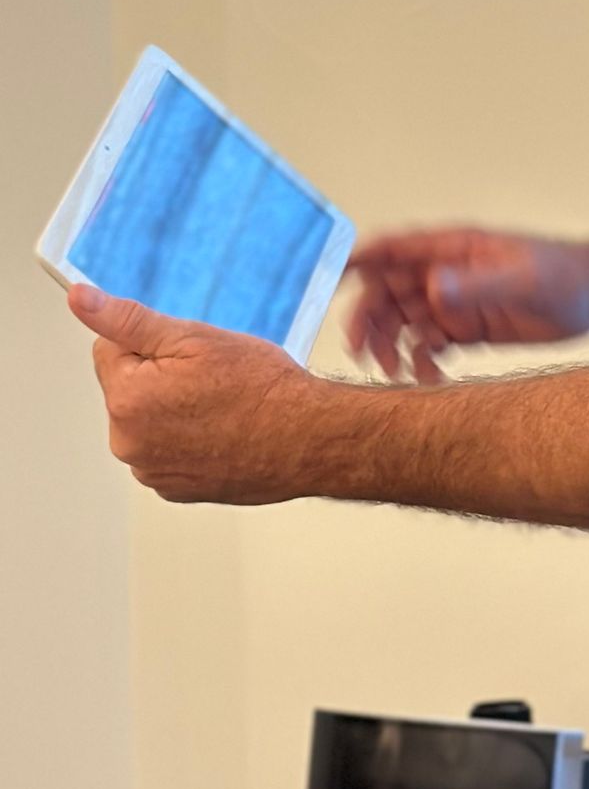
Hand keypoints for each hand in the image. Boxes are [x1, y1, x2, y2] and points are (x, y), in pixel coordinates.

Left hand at [68, 286, 319, 503]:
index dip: (154, 345)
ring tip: (221, 407)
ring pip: (149, 421)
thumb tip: (80, 299)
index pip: (110, 350)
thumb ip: (127, 319)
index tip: (190, 356)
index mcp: (126, 400)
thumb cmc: (263, 389)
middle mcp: (129, 443)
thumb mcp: (194, 338)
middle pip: (128, 389)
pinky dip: (189, 440)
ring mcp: (152, 472)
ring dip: (174, 411)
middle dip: (160, 379)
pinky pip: (168, 451)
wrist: (309, 439)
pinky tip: (223, 432)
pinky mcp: (175, 490)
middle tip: (211, 380)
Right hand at [343, 227, 588, 382]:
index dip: (358, 263)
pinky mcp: (469, 329)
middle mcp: (446, 274)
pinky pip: (428, 345)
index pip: (392, 249)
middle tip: (366, 353)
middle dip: (369, 320)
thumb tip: (430, 287)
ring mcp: (456, 302)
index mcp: (453, 249)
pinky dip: (421, 362)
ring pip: (403, 323)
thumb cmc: (566, 275)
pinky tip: (431, 379)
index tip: (331, 285)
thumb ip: (476, 284)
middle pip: (387, 292)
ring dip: (392, 347)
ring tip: (399, 373)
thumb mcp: (521, 278)